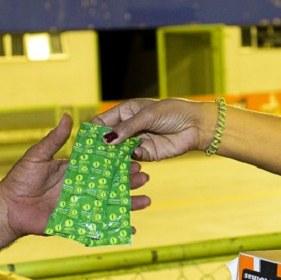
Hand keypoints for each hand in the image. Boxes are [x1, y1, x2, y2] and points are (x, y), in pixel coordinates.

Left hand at [0, 114, 149, 238]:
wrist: (8, 208)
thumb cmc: (20, 179)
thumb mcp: (37, 156)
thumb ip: (54, 140)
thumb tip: (67, 116)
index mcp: (75, 170)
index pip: (102, 165)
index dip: (118, 163)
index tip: (134, 158)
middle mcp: (82, 188)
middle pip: (111, 185)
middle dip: (129, 182)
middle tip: (145, 178)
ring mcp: (81, 206)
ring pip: (110, 205)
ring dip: (129, 204)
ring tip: (146, 201)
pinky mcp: (77, 223)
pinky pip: (99, 227)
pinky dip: (116, 229)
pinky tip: (132, 230)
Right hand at [93, 98, 209, 160]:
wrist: (196, 126)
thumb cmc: (173, 112)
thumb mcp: (147, 115)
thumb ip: (127, 128)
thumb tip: (106, 140)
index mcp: (126, 112)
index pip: (102, 121)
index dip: (93, 131)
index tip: (84, 141)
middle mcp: (128, 128)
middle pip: (108, 138)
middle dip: (100, 147)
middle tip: (89, 157)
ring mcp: (137, 142)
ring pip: (118, 151)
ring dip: (111, 157)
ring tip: (101, 165)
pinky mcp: (146, 155)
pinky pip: (132, 160)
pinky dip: (125, 163)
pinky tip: (119, 168)